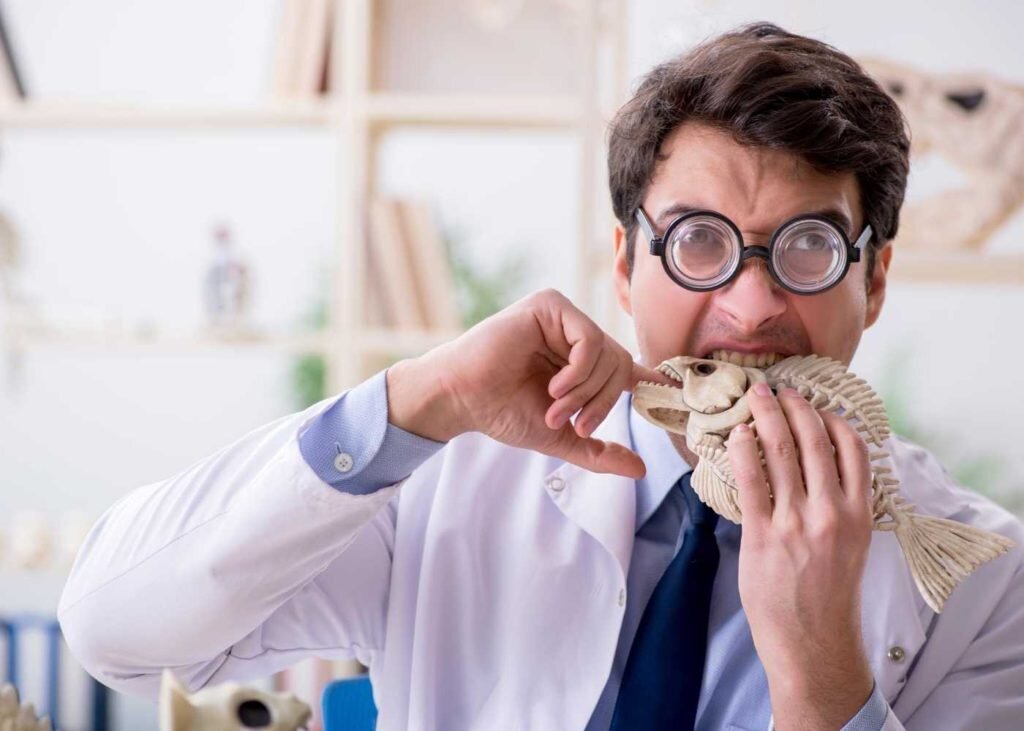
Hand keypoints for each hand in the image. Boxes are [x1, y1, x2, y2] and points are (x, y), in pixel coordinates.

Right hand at [386, 289, 669, 477]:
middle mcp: (574, 335)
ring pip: (607, 354)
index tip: (669, 390)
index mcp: (577, 360)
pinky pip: (590, 339)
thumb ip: (598, 451)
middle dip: (602, 402)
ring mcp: (563, 318)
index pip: (625, 366)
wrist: (463, 399)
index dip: (647, 379)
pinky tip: (555, 386)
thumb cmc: (503, 412)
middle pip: (620, 364)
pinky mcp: (550, 306)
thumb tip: (639, 470)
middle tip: (576, 424)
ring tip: (555, 407)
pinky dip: (580, 371)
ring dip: (586, 392)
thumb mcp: (560, 437)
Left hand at [728, 383, 874, 728]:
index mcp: (859, 512)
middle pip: (813, 440)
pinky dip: (741, 450)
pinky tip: (735, 435)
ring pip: (780, 452)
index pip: (853, 448)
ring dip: (765, 417)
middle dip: (793, 406)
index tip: (815, 401)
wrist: (813, 641)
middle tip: (777, 387)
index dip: (831, 417)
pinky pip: (750, 479)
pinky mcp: (763, 535)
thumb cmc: (829, 593)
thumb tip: (816, 466)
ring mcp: (796, 523)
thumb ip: (839, 504)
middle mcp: (831, 512)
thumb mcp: (851, 544)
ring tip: (754, 397)